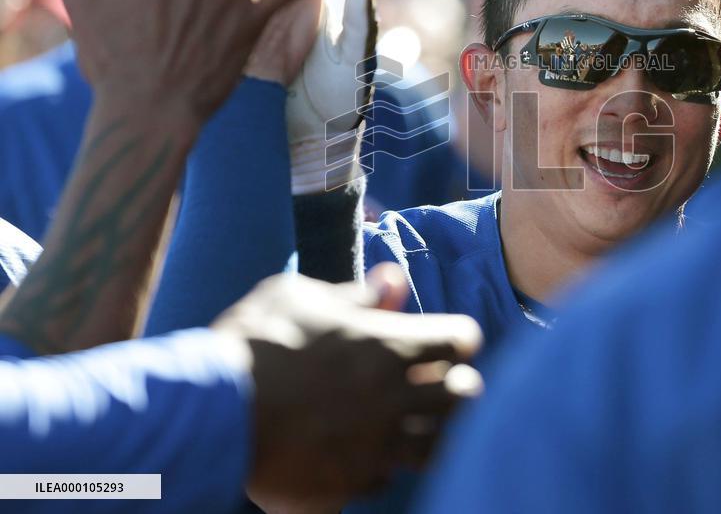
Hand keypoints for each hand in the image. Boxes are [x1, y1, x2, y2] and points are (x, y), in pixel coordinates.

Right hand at [210, 263, 482, 507]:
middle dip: (458, 383)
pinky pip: (385, 478)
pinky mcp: (347, 486)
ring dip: (431, 428)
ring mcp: (374, 448)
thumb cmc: (254, 341)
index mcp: (389, 346)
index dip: (456, 336)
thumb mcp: (301, 296)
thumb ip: (355, 293)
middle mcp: (393, 399)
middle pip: (465, 395)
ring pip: (437, 445)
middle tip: (436, 379)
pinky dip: (382, 464)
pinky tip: (364, 449)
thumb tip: (393, 280)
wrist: (209, 413)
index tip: (442, 338)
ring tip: (411, 419)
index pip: (462, 339)